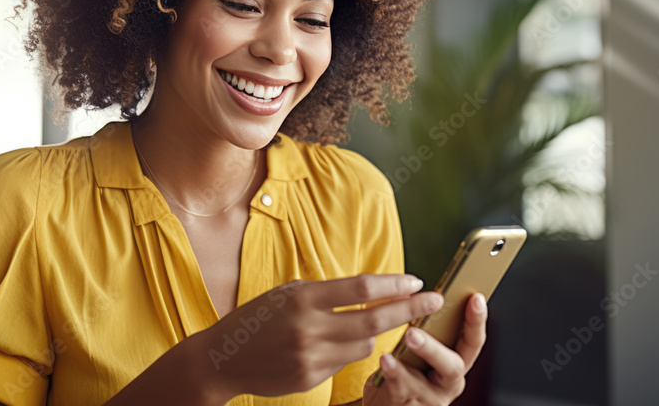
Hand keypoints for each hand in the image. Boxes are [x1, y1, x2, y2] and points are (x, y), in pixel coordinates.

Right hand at [198, 274, 443, 400]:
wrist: (224, 358)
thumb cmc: (259, 318)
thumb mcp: (289, 293)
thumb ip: (328, 293)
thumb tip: (373, 290)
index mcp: (303, 297)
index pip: (361, 288)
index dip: (393, 284)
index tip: (415, 280)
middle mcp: (309, 327)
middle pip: (374, 318)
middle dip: (410, 308)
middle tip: (434, 299)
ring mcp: (311, 356)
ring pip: (365, 343)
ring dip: (376, 332)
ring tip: (374, 322)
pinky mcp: (311, 378)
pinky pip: (346, 362)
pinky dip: (351, 350)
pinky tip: (338, 343)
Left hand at [361, 292, 487, 404]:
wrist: (387, 402)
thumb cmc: (406, 369)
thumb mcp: (421, 348)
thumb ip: (427, 328)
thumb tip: (417, 290)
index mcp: (456, 361)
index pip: (472, 340)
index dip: (477, 321)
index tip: (476, 298)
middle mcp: (448, 381)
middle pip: (452, 365)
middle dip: (435, 347)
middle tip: (415, 331)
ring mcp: (429, 397)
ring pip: (423, 381)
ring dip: (411, 360)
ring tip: (404, 338)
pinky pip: (400, 390)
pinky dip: (393, 373)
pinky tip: (385, 359)